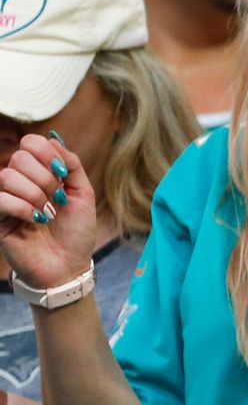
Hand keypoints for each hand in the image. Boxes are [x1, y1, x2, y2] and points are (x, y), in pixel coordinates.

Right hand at [0, 133, 97, 290]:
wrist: (68, 266)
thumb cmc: (76, 232)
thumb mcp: (83, 194)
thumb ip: (72, 164)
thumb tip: (54, 139)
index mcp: (39, 173)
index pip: (29, 143)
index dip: (46, 153)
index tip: (63, 174)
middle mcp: (19, 183)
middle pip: (19, 158)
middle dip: (45, 177)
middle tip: (57, 199)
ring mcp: (6, 200)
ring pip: (7, 176)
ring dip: (35, 194)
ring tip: (47, 212)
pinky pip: (0, 199)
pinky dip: (22, 207)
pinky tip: (36, 220)